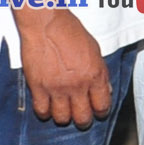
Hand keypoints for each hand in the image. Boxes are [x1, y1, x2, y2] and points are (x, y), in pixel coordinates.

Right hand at [15, 8, 112, 127]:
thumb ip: (101, 72)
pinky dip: (45, 112)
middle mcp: (77, 85)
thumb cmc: (71, 32)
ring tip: (63, 111)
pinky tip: (47, 106)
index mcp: (95, 75)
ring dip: (63, 117)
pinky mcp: (37, 87)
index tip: (98, 112)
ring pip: (62, 118)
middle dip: (83, 120)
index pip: (102, 105)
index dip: (101, 112)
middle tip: (81, 117)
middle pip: (82, 117)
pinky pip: (42, 111)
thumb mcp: (95, 50)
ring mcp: (56, 88)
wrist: (46, 24)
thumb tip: (105, 90)